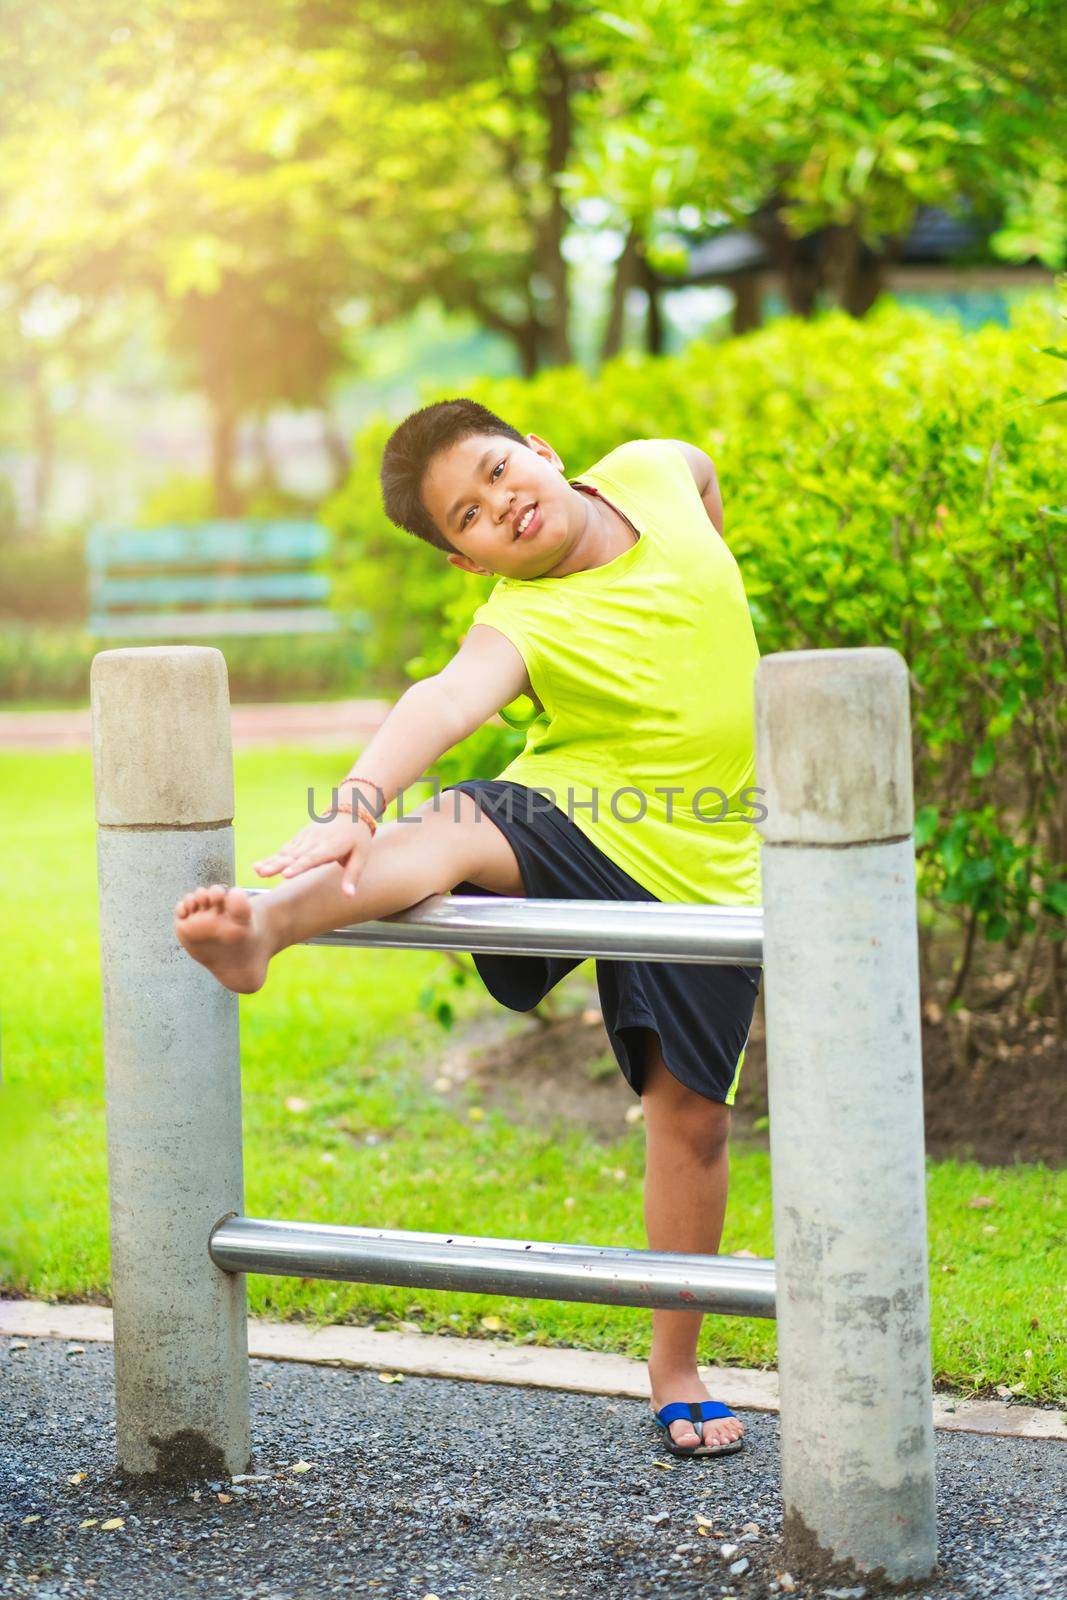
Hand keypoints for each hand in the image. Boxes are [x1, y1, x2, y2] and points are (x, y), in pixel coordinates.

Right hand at [253, 814, 374, 897]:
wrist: (349, 812)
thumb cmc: (357, 838)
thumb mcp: (361, 856)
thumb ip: (352, 875)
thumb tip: (349, 895)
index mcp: (331, 846)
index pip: (313, 858)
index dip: (299, 866)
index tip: (285, 875)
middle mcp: (315, 842)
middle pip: (294, 855)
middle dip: (278, 865)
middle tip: (263, 873)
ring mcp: (305, 839)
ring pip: (286, 852)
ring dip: (271, 861)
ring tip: (258, 871)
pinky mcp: (299, 839)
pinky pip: (284, 849)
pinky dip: (271, 857)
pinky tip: (258, 865)